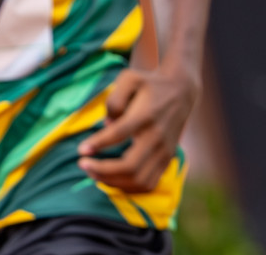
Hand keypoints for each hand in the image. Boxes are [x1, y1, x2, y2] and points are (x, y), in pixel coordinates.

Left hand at [78, 67, 198, 192]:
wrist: (183, 90)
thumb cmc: (150, 84)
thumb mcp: (130, 78)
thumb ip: (114, 99)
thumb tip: (107, 125)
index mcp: (146, 114)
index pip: (120, 133)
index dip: (98, 144)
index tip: (82, 150)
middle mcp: (157, 135)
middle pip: (130, 166)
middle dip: (102, 170)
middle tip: (83, 164)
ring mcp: (164, 150)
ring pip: (138, 179)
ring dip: (113, 181)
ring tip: (94, 172)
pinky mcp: (167, 158)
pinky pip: (148, 184)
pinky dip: (128, 187)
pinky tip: (112, 179)